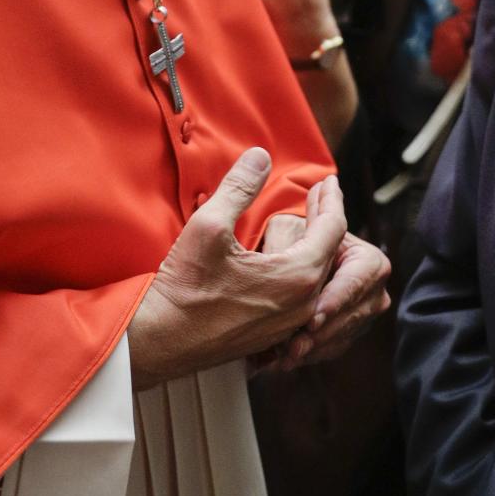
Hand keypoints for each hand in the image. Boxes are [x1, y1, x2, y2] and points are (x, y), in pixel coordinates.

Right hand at [127, 150, 346, 388]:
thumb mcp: (210, 225)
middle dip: (327, 220)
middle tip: (322, 195)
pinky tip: (289, 259)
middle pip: (329, 254)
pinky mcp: (275, 335)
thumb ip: (239, 188)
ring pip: (317, 279)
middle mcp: (303, 305)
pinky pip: (303, 298)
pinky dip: (303, 270)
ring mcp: (290, 324)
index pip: (332, 230)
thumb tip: (260, 156)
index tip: (329, 181)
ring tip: (309, 223)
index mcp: (296, 277)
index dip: (331, 200)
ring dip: (316, 246)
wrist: (162, 339)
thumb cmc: (185, 286)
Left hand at [265, 232, 390, 370]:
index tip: (312, 320)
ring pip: (339, 337)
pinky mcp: (351, 332)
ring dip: (311, 349)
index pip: (353, 285)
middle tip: (291, 347)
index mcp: (371, 261)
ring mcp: (366, 316)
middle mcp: (376, 292)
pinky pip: (332, 349)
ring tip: (283, 355)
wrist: (300, 250)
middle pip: (348, 318)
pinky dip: (309, 354)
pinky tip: (285, 360)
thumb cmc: (295, 234)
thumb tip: (294, 254)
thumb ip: (291, 243)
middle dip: (319, 334)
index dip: (332, 303)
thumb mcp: (290, 230)